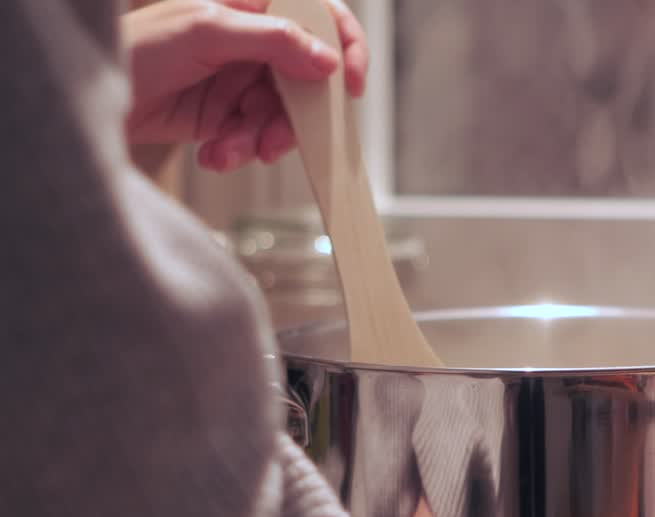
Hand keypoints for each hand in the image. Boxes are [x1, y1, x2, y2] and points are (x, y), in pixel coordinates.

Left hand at [121, 0, 367, 171]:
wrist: (91, 98)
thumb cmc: (136, 49)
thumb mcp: (206, 32)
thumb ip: (272, 40)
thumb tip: (327, 60)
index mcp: (251, 6)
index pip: (319, 16)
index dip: (345, 47)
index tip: (351, 86)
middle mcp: (252, 42)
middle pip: (307, 80)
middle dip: (294, 116)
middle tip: (274, 142)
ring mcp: (241, 80)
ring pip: (283, 115)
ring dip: (261, 139)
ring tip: (230, 150)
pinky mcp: (228, 115)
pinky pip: (256, 136)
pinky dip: (240, 150)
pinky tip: (214, 153)